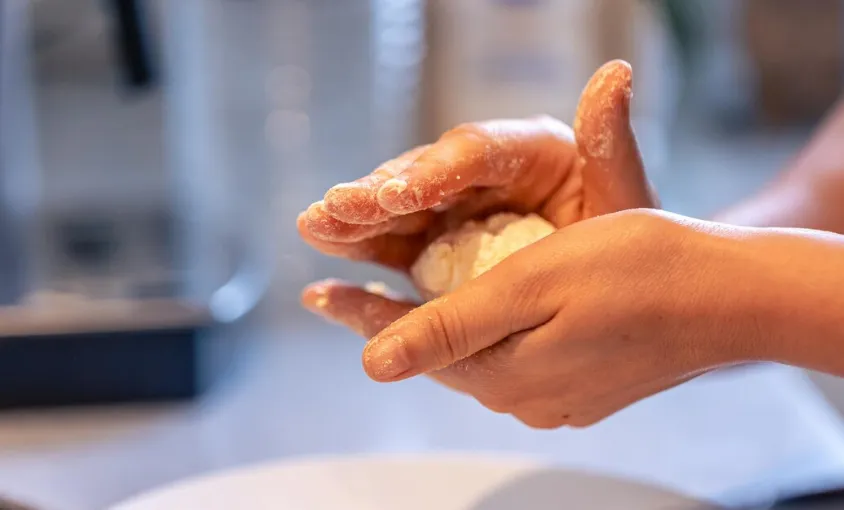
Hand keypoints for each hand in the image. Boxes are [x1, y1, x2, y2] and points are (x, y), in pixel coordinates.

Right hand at [298, 60, 656, 271]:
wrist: (618, 289)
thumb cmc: (627, 240)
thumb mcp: (624, 197)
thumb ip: (610, 144)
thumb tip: (615, 74)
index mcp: (529, 152)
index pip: (476, 153)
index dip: (435, 171)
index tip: (402, 194)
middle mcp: (484, 177)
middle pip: (422, 177)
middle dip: (377, 195)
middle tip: (335, 207)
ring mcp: (456, 213)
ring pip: (398, 213)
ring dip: (354, 220)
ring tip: (315, 225)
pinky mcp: (438, 248)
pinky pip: (395, 248)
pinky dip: (362, 253)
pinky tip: (326, 259)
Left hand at [304, 210, 764, 427]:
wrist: (727, 296)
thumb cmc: (636, 271)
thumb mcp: (531, 286)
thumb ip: (452, 328)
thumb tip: (375, 364)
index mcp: (506, 372)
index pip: (412, 345)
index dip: (361, 315)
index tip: (315, 293)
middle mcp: (525, 395)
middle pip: (441, 357)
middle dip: (394, 323)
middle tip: (348, 293)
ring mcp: (557, 396)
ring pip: (478, 359)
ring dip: (441, 328)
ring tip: (402, 301)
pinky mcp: (583, 386)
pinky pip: (515, 361)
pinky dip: (488, 335)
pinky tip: (482, 315)